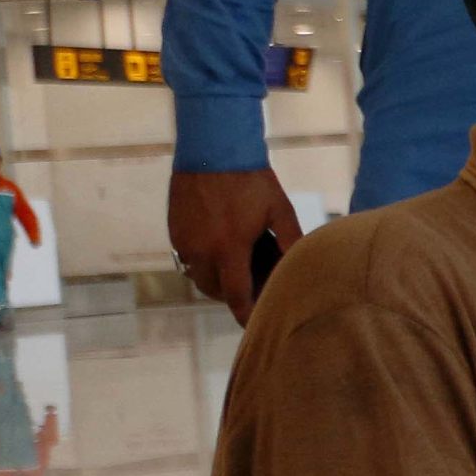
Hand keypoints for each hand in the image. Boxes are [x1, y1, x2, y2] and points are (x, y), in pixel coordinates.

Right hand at [170, 167, 303, 326]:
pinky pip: (188, 260)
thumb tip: (301, 266)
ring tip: (240, 271)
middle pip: (215, 291)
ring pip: (199, 277)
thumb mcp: (278, 210)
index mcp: (228, 248)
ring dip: (217, 281)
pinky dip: (203, 264)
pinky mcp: (174, 231)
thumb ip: (290, 241)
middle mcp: (201, 250)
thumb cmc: (251, 179)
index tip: (255, 326)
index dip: (246, 314)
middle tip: (255, 289)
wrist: (212, 149)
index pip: (235, 295)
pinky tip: (222, 252)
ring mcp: (183, 241)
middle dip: (233, 296)